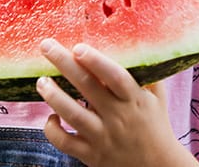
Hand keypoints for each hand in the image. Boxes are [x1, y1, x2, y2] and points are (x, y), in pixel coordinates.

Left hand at [37, 39, 198, 166]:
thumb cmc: (155, 125)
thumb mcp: (157, 97)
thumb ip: (146, 72)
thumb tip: (133, 42)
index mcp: (134, 99)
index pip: (115, 77)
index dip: (96, 61)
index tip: (78, 47)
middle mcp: (117, 116)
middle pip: (87, 88)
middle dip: (64, 64)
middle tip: (46, 46)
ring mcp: (102, 137)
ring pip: (73, 114)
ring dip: (53, 96)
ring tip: (42, 81)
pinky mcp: (91, 155)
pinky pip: (65, 142)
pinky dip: (53, 130)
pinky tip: (50, 117)